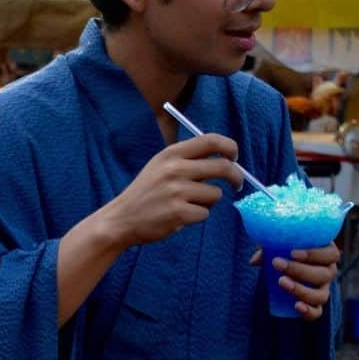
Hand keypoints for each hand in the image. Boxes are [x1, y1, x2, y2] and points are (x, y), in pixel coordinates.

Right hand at [101, 133, 244, 248]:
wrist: (121, 219)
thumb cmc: (146, 193)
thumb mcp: (160, 166)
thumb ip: (187, 159)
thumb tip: (225, 159)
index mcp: (171, 154)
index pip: (212, 140)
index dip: (230, 147)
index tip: (234, 158)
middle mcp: (174, 169)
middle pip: (223, 167)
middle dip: (236, 177)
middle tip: (236, 184)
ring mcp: (177, 191)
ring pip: (215, 194)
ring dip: (208, 201)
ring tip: (186, 204)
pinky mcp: (179, 213)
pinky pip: (205, 213)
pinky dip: (196, 216)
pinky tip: (179, 216)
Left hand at [251, 243, 338, 320]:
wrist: (285, 265)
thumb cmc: (285, 248)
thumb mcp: (279, 243)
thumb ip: (269, 247)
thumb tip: (255, 261)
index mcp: (327, 254)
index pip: (331, 254)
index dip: (314, 254)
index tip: (292, 252)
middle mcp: (329, 272)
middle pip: (324, 274)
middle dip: (300, 270)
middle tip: (277, 263)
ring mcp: (323, 290)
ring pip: (321, 295)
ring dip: (301, 290)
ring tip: (281, 282)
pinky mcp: (314, 304)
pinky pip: (317, 312)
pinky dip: (309, 311)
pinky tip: (297, 306)